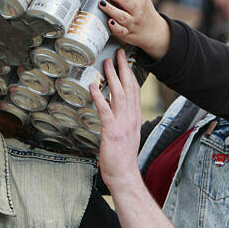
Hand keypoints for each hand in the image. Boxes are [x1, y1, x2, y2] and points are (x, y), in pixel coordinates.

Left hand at [90, 48, 142, 190]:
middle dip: (124, 68)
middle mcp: (131, 118)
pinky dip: (100, 97)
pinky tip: (93, 87)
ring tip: (107, 63)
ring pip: (119, 95)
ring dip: (113, 77)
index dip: (131, 73)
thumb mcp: (127, 134)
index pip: (135, 90)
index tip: (127, 60)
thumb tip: (115, 107)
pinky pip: (105, 111)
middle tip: (119, 52)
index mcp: (134, 118)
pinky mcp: (111, 131)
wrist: (124, 175)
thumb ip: (123, 119)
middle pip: (130, 88)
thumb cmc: (122, 157)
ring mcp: (122, 124)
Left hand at [95, 0, 170, 58]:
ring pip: (122, 15)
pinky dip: (115, 27)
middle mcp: (137, 9)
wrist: (153, 31)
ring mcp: (132, 22)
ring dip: (110, 9)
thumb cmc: (145, 10)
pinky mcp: (127, 33)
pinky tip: (109, 22)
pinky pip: (121, 31)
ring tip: (100, 2)